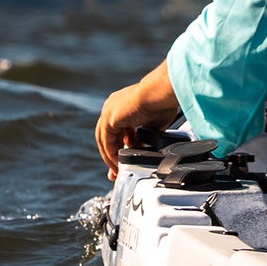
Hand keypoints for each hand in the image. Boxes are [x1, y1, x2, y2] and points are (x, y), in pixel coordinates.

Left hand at [94, 61, 180, 175]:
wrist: (159, 94)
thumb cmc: (162, 103)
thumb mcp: (154, 123)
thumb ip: (146, 134)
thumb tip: (146, 146)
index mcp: (122, 105)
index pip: (117, 129)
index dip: (120, 146)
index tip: (125, 159)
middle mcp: (112, 107)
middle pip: (107, 136)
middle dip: (111, 154)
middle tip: (116, 170)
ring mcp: (109, 112)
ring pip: (104, 140)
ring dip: (110, 156)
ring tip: (118, 170)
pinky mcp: (109, 119)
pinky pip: (106, 141)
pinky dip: (111, 154)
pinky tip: (117, 164)